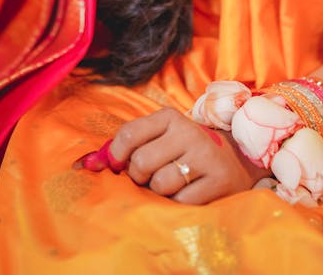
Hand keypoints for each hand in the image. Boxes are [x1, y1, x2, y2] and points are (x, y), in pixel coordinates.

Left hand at [109, 106, 263, 203]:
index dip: (116, 156)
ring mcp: (204, 156)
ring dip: (159, 192)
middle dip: (139, 177)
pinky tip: (187, 193)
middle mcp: (188, 132)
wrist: (236, 159)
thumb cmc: (186, 151)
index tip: (120, 166)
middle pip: (141, 162)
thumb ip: (129, 146)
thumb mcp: (162, 138)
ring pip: (160, 184)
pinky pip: (180, 202)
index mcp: (169, 117)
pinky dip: (177, 204)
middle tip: (151, 177)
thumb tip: (86, 164)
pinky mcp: (218, 181)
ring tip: (171, 185)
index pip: (129, 134)